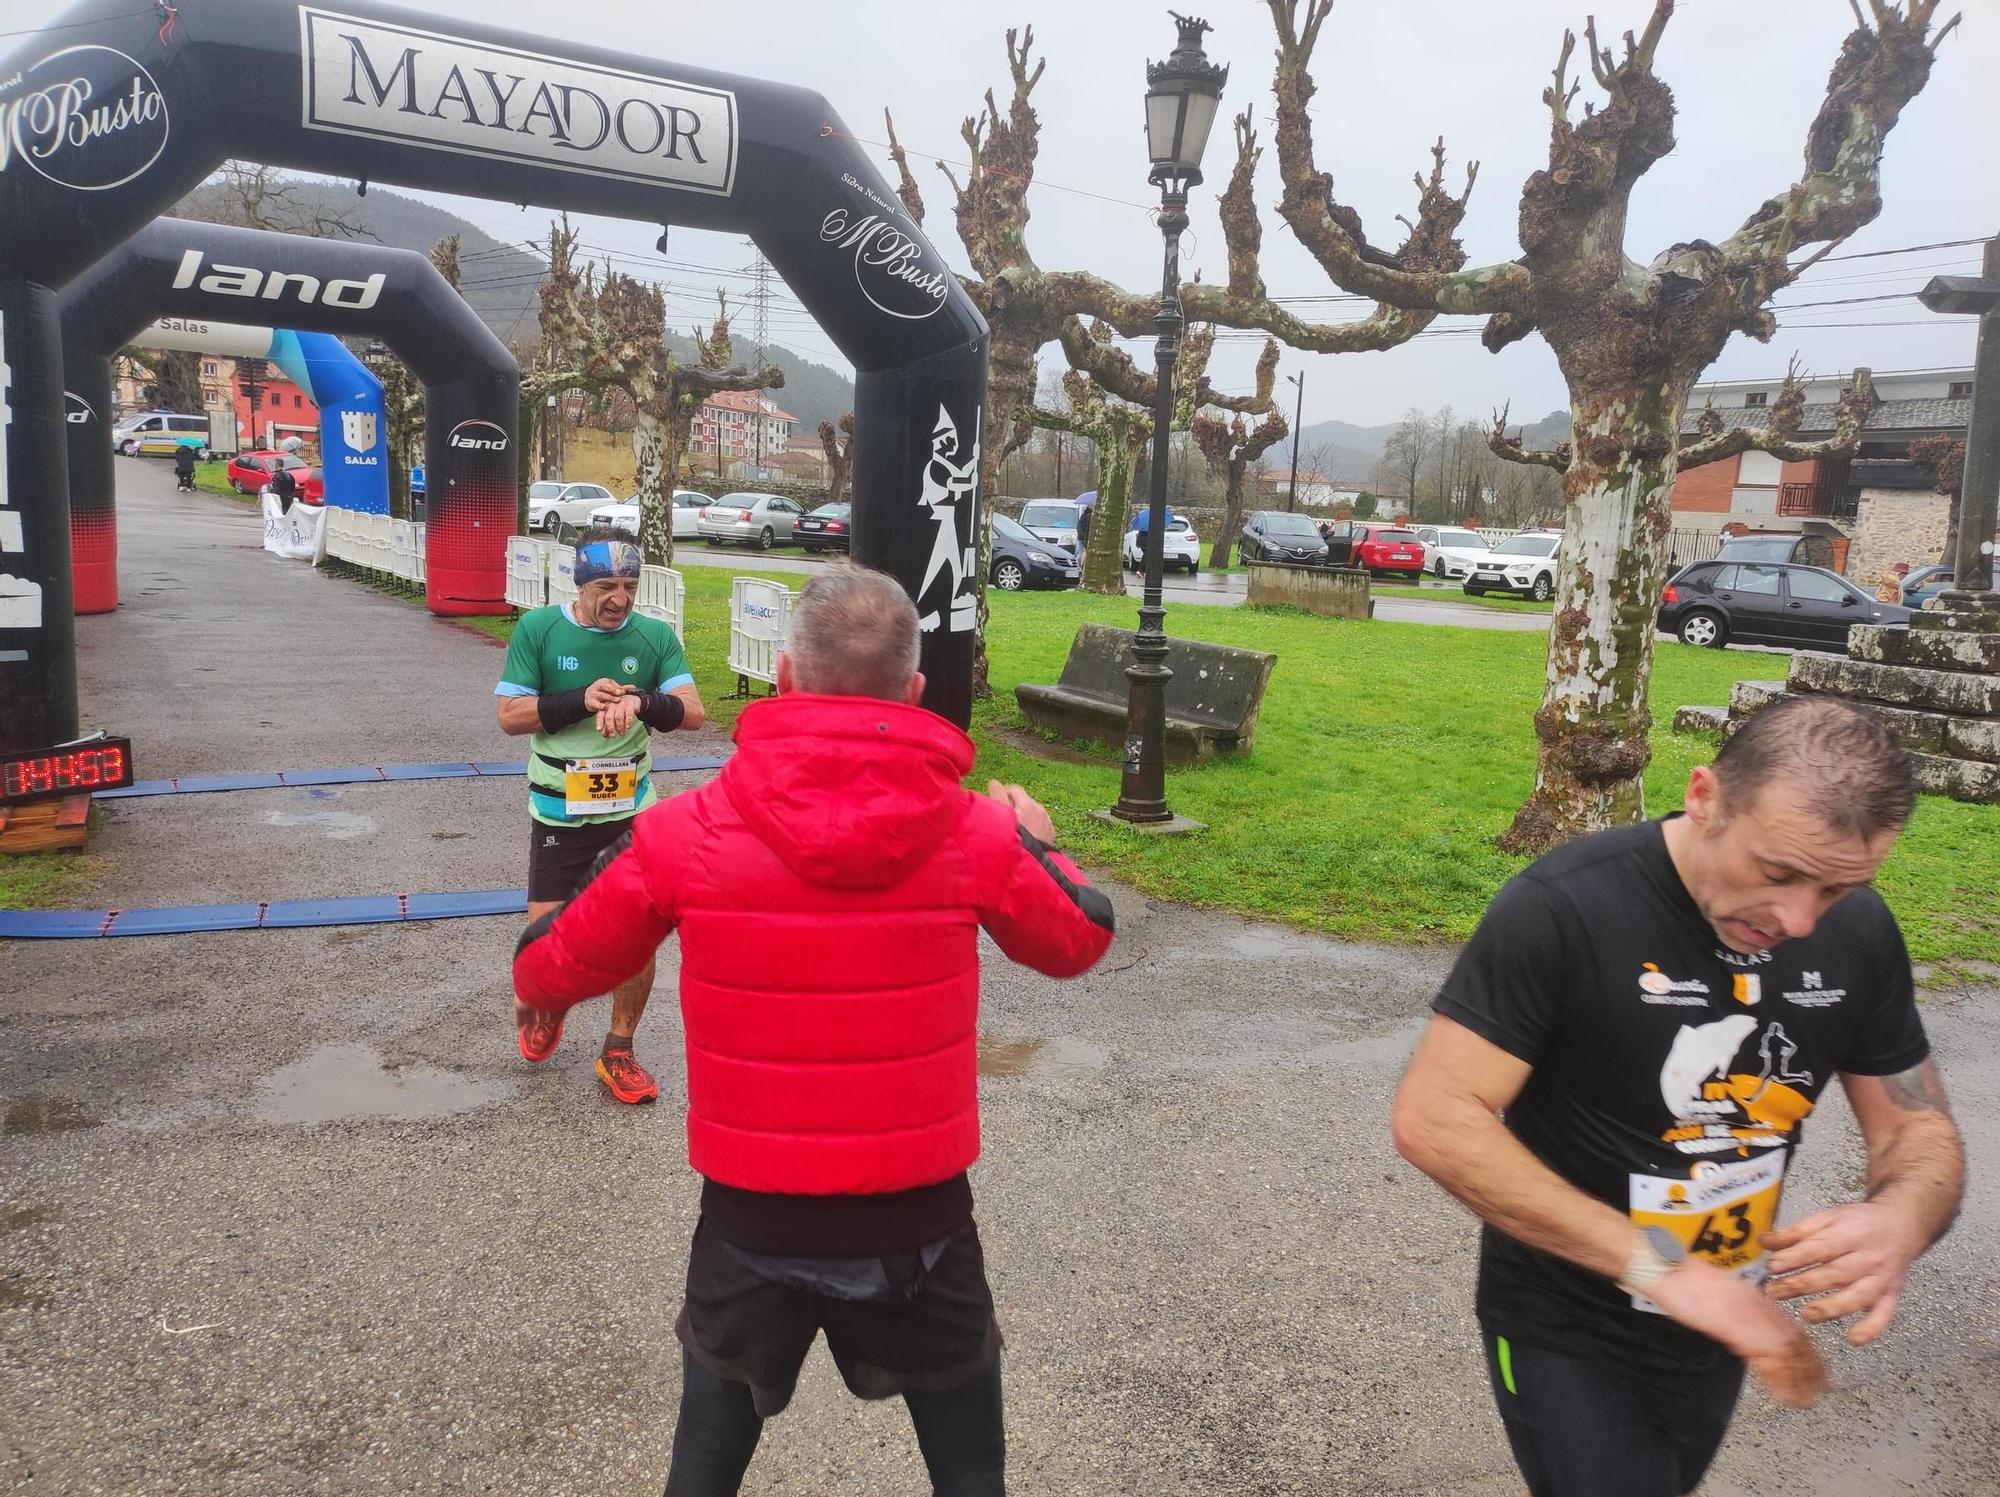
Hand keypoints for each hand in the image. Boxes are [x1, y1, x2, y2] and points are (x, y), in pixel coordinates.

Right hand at [583, 677, 626, 711]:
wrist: (588, 698)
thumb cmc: (602, 692)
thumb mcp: (611, 688)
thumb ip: (621, 688)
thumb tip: (633, 687)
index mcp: (603, 682)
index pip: (610, 683)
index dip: (617, 687)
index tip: (623, 691)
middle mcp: (597, 686)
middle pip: (605, 687)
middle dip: (613, 690)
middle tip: (620, 694)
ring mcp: (593, 694)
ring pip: (601, 695)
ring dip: (609, 698)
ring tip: (617, 700)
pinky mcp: (590, 702)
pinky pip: (596, 704)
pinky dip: (601, 706)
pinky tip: (606, 707)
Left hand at [596, 693, 639, 736]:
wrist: (632, 699)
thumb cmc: (619, 710)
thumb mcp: (612, 715)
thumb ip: (608, 725)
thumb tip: (605, 737)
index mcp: (605, 708)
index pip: (600, 715)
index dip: (599, 722)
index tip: (599, 729)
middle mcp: (612, 705)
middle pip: (609, 717)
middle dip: (610, 728)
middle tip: (613, 735)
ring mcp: (621, 705)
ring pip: (618, 717)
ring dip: (620, 727)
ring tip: (622, 733)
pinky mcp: (630, 705)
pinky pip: (629, 714)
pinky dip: (628, 721)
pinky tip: (628, 727)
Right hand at [988, 781, 1055, 844]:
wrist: (1031, 863)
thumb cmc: (1014, 839)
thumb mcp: (1001, 817)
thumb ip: (997, 797)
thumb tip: (993, 782)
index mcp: (1027, 804)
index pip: (1014, 789)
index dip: (1003, 792)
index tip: (995, 800)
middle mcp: (1039, 810)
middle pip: (1024, 801)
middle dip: (1013, 805)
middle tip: (1001, 816)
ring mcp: (1046, 822)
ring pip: (1032, 813)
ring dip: (1023, 816)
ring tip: (1013, 829)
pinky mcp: (1050, 833)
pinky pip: (1039, 824)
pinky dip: (1032, 826)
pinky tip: (1024, 836)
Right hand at [1645, 1258, 1827, 1407]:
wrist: (1668, 1269)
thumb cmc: (1682, 1278)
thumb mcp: (1718, 1292)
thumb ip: (1737, 1309)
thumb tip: (1742, 1327)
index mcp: (1756, 1297)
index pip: (1792, 1326)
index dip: (1808, 1349)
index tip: (1817, 1366)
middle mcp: (1760, 1308)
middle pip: (1797, 1342)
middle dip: (1812, 1368)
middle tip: (1822, 1388)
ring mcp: (1752, 1319)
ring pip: (1788, 1354)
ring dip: (1801, 1380)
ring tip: (1807, 1400)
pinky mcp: (1739, 1331)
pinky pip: (1767, 1362)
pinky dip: (1779, 1382)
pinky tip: (1784, 1396)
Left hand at [1765, 1201, 1921, 1345]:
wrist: (1901, 1225)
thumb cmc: (1858, 1223)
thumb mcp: (1827, 1218)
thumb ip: (1796, 1232)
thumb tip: (1764, 1243)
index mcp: (1850, 1232)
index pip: (1820, 1247)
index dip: (1795, 1258)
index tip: (1773, 1266)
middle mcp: (1868, 1257)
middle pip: (1835, 1274)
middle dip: (1803, 1285)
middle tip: (1776, 1292)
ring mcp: (1882, 1278)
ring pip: (1858, 1296)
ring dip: (1832, 1308)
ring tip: (1807, 1315)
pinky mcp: (1892, 1294)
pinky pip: (1884, 1314)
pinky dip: (1871, 1329)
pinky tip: (1853, 1339)